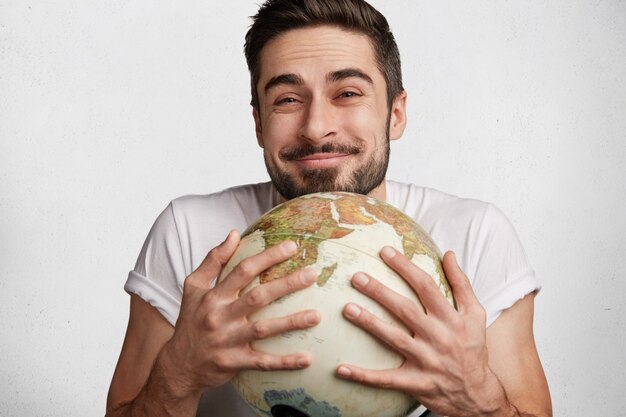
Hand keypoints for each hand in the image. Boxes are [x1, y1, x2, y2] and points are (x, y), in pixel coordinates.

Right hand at [159, 230, 320, 397]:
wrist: (178, 365)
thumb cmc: (190, 321)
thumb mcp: (194, 287)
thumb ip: (213, 260)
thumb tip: (234, 234)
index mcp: (214, 296)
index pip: (243, 271)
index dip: (268, 257)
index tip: (291, 247)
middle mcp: (221, 317)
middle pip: (258, 297)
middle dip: (286, 285)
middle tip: (311, 275)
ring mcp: (228, 341)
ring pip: (264, 329)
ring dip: (291, 322)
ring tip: (316, 315)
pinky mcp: (234, 363)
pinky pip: (263, 362)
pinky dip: (285, 362)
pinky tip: (307, 359)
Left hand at [336, 248, 511, 416]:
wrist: (478, 394)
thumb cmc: (472, 349)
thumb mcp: (475, 315)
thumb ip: (462, 284)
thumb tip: (449, 254)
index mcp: (451, 318)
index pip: (426, 286)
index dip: (406, 267)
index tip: (384, 251)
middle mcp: (439, 337)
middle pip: (405, 309)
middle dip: (380, 292)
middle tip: (357, 277)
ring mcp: (427, 361)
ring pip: (394, 339)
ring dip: (370, 323)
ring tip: (347, 308)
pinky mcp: (417, 383)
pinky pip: (387, 380)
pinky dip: (364, 376)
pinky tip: (341, 368)